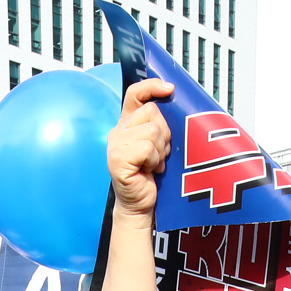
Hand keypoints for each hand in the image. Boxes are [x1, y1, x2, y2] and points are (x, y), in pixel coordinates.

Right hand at [108, 79, 174, 220]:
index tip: (169, 89)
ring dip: (161, 150)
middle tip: (160, 153)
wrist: (140, 204)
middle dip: (165, 133)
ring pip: (153, 130)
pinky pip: (147, 148)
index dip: (151, 86)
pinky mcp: (118, 159)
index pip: (135, 93)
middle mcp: (118, 131)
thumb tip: (174, 104)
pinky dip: (155, 160)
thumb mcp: (157, 144)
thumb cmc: (151, 175)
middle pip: (152, 112)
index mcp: (127, 124)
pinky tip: (150, 170)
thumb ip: (159, 124)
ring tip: (155, 163)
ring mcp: (115, 145)